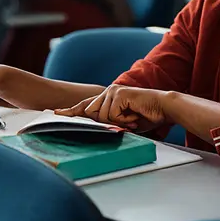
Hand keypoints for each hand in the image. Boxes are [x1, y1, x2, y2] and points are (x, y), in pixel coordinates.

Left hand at [55, 85, 169, 132]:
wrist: (164, 108)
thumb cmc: (147, 116)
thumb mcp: (124, 122)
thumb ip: (109, 123)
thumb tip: (96, 129)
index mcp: (108, 98)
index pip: (86, 105)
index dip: (71, 111)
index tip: (55, 113)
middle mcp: (108, 92)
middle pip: (90, 112)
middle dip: (104, 122)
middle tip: (127, 122)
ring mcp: (113, 91)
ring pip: (101, 116)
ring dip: (118, 122)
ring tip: (133, 119)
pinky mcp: (118, 94)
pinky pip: (112, 115)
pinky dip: (124, 120)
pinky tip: (135, 115)